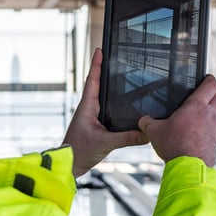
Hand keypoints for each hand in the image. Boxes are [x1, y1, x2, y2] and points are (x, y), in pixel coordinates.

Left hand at [63, 48, 147, 176]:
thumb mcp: (105, 143)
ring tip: (115, 72)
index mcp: (87, 107)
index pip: (93, 80)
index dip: (96, 64)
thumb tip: (147, 133)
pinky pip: (104, 108)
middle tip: (110, 55)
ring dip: (105, 84)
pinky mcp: (94, 125)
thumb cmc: (79, 151)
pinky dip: (110, 100)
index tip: (99, 50)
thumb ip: (126, 138)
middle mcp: (88, 108)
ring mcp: (90, 116)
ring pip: (99, 95)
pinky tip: (119, 101)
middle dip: (102, 69)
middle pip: (96, 84)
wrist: (68, 165)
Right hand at [138, 75, 215, 166]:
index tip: (207, 77)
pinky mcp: (215, 141)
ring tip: (195, 120)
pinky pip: (213, 131)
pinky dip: (206, 130)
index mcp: (196, 106)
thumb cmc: (175, 146)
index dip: (209, 79)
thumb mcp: (155, 132)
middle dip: (212, 94)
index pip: (210, 85)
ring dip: (208, 114)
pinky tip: (195, 136)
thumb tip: (143, 121)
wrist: (189, 168)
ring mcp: (214, 129)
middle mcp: (209, 115)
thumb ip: (148, 123)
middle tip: (203, 95)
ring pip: (215, 115)